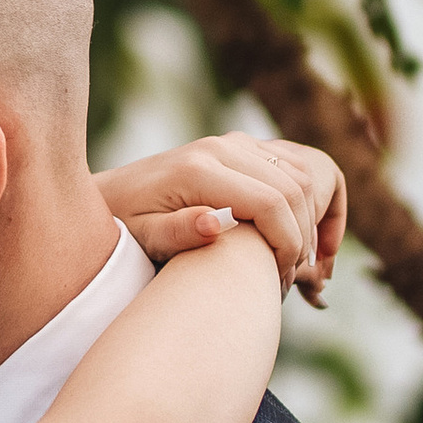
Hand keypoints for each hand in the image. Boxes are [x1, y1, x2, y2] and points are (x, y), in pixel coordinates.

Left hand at [96, 132, 343, 304]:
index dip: (289, 245)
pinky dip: (307, 198)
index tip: (281, 280)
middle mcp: (220, 147)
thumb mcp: (144, 237)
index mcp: (199, 170)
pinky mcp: (239, 146)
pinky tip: (298, 233)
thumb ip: (177, 233)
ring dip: (311, 218)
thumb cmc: (125, 225)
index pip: (271, 203)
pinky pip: (292, 164)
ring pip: (301, 173)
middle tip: (291, 277)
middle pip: (294, 187)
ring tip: (294, 261)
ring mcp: (232, 142)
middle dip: (304, 237)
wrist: (112, 194)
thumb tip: (214, 224)